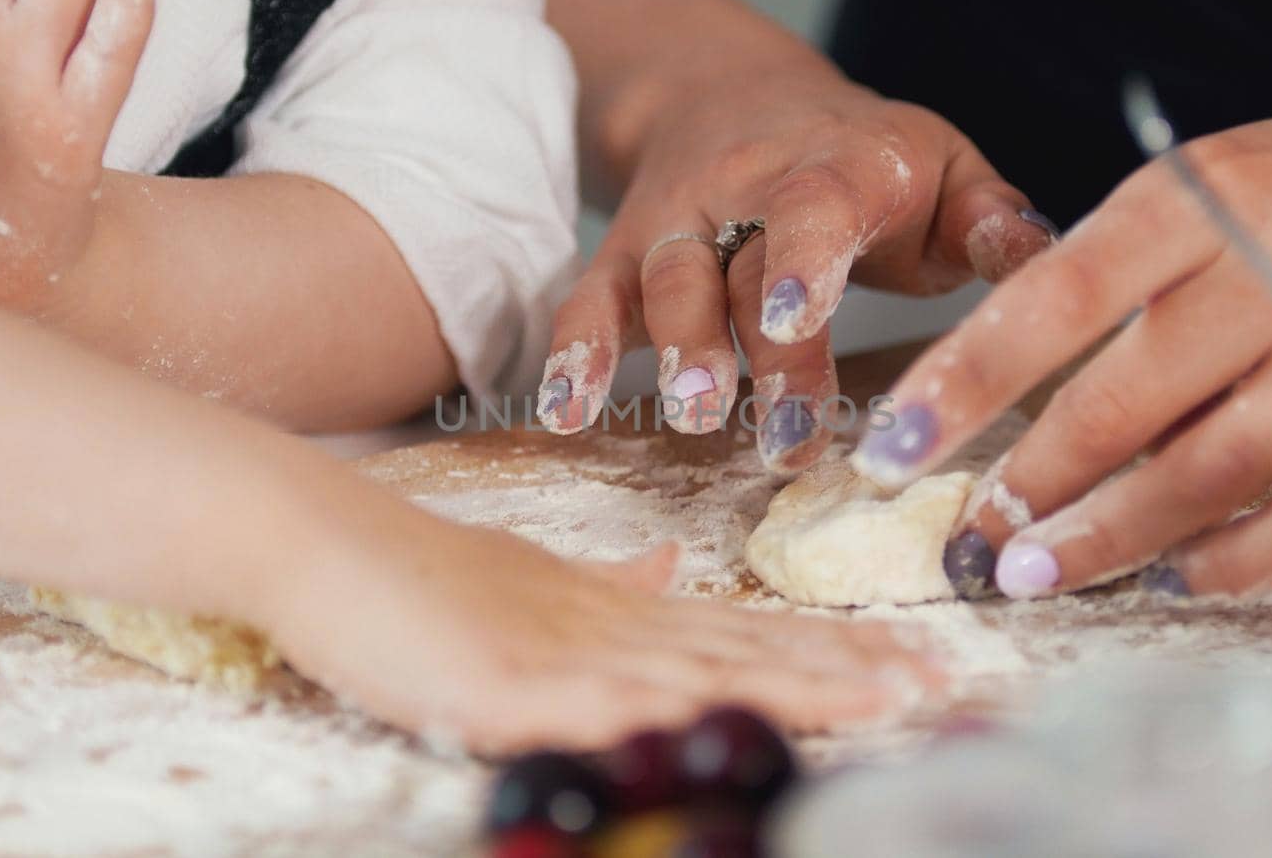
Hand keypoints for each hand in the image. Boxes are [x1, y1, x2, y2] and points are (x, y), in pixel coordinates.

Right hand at [264, 504, 941, 753]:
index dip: (830, 649)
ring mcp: (560, 655)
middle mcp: (608, 627)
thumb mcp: (533, 576)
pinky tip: (720, 729)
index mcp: (617, 609)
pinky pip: (594, 710)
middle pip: (746, 652)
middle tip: (940, 680)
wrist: (330, 543)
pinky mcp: (503, 686)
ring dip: (796, 690)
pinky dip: (663, 721)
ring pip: (698, 675)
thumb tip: (672, 568)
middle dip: (848, 671)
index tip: (908, 658)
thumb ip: (609, 582)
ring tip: (887, 699)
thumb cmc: (425, 574)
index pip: (744, 632)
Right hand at [539, 60, 1053, 471]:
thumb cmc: (860, 158)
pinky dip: (573, 355)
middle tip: (783, 439)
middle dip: (760, 354)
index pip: (813, 209)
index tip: (801, 315)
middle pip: (742, 268)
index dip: (802, 262)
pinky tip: (565, 414)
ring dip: (674, 353)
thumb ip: (992, 221)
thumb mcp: (940, 167)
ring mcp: (677, 225)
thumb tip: (1048, 267)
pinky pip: (589, 301)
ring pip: (664, 282)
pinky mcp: (625, 258)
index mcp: (835, 167)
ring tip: (689, 415)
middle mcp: (743, 191)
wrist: (736, 98)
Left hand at [856, 79, 1271, 598]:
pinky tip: (1170, 576)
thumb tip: (996, 391)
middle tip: (971, 541)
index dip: (963, 382)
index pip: (1053, 299)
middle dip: (1030, 486)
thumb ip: (1106, 271)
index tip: (892, 449)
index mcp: (1199, 200)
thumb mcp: (1194, 190)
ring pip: (1208, 471)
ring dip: (1109, 538)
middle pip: (1124, 401)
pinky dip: (1233, 558)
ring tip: (1035, 573)